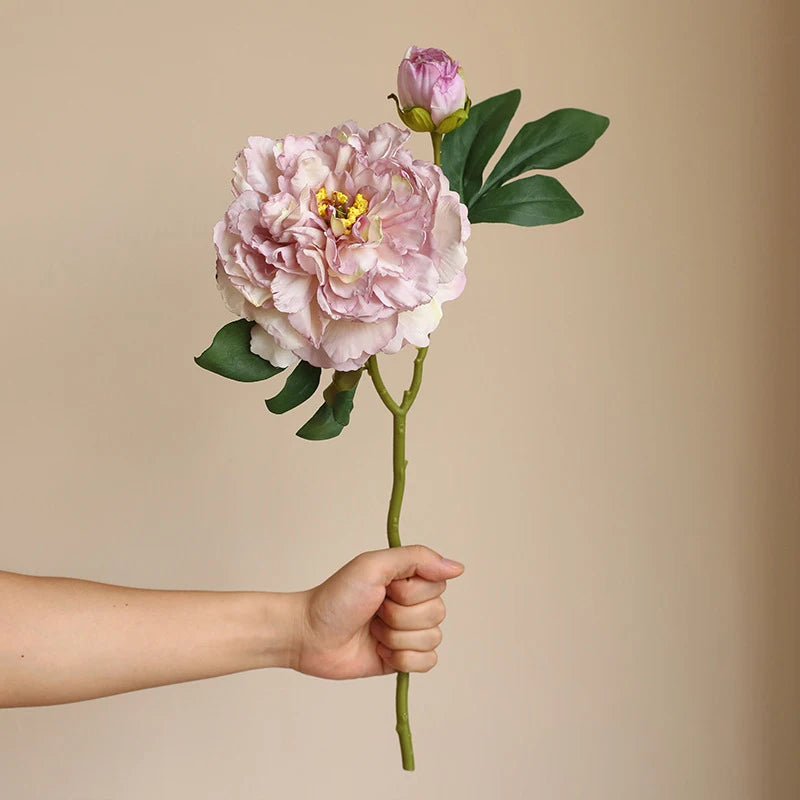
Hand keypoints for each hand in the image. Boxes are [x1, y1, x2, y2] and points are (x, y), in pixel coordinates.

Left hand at [293, 545, 464, 679]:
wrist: (309, 636)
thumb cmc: (336, 597)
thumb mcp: (373, 565)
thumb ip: (416, 559)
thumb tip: (457, 568)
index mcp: (408, 578)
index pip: (437, 585)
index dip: (411, 592)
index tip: (385, 589)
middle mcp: (412, 603)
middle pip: (437, 614)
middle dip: (400, 616)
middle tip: (373, 611)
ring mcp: (408, 632)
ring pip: (432, 639)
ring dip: (396, 637)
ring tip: (373, 630)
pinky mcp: (402, 659)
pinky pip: (427, 662)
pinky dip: (402, 659)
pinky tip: (380, 650)